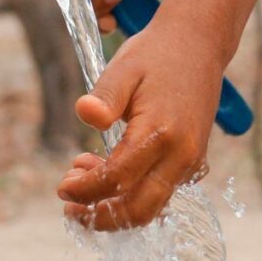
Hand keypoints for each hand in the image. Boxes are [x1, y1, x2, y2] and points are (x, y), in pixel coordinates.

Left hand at [56, 12, 224, 230]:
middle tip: (69, 205)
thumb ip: (105, 96)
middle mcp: (181, 155)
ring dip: (114, 207)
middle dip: (100, 216)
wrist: (199, 44)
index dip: (86, 191)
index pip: (118, 180)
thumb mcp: (124, 67)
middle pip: (139, 210)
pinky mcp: (192, 162)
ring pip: (151, 207)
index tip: (62, 188)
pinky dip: (132, 195)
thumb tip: (85, 114)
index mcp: (161, 132)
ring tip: (83, 178)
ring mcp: (190, 162)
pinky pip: (161, 193)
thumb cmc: (156, 55)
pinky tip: (107, 169)